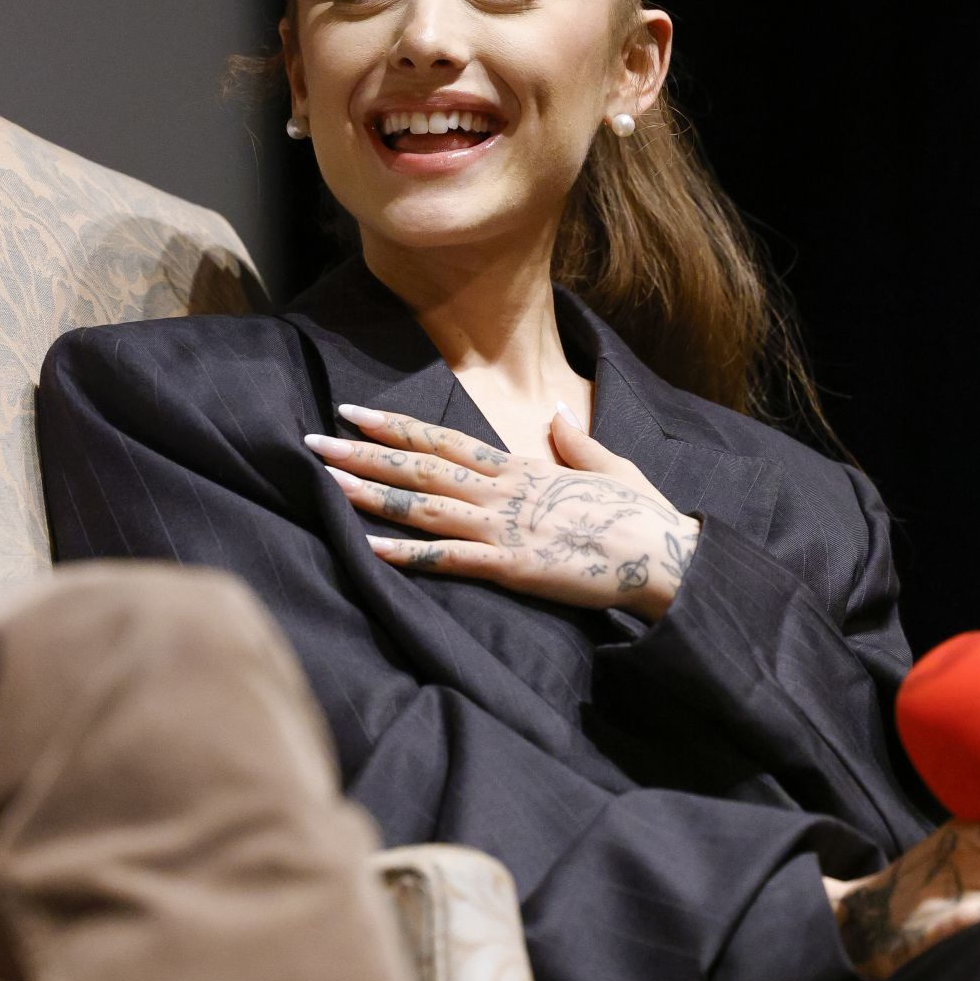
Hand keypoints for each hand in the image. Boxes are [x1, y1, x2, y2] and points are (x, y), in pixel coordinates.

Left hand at [303, 404, 700, 621]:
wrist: (667, 556)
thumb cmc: (641, 516)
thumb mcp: (608, 466)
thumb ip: (575, 442)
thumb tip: (557, 413)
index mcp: (522, 469)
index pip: (445, 442)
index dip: (397, 428)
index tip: (354, 413)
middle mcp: (504, 493)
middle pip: (421, 469)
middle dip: (363, 454)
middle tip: (312, 442)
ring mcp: (507, 529)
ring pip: (426, 507)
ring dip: (373, 495)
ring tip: (326, 483)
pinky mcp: (514, 568)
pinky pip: (451, 559)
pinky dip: (409, 553)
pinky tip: (370, 547)